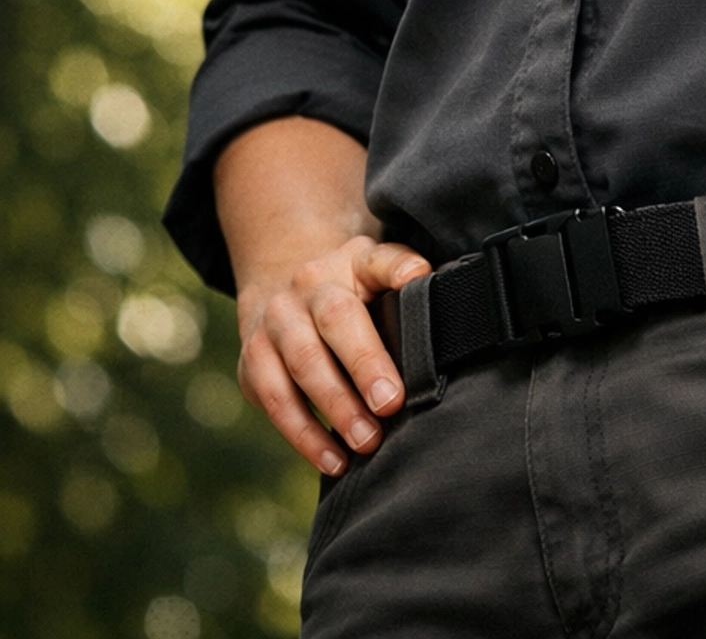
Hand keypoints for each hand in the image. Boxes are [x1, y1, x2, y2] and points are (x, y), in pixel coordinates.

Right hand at [235, 235, 430, 474]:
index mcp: (351, 261)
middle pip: (336, 318)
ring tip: (366, 442)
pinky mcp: (252, 361)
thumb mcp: (377, 280)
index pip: (379, 259)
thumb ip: (404, 290)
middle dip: (364, 363)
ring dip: (335, 407)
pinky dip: (305, 435)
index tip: (418, 281)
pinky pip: (276, 400)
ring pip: (302, 363)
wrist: (279, 295)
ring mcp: (275, 321)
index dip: (399, 268)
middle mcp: (309, 284)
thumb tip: (440, 308)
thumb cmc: (349, 298)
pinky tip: (333, 460)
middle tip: (391, 403)